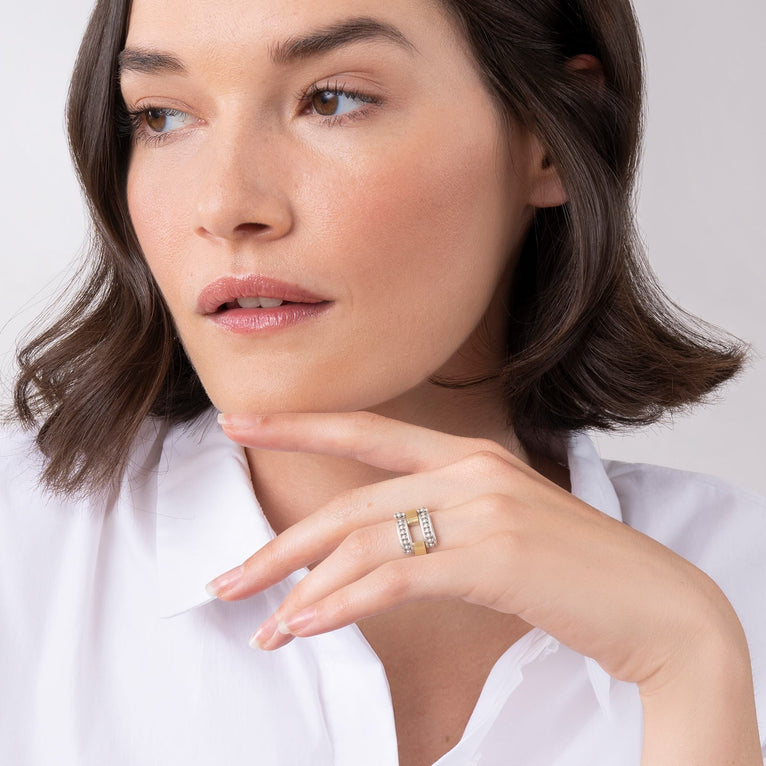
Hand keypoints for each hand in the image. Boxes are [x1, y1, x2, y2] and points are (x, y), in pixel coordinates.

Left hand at [207, 411, 746, 696]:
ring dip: (305, 591)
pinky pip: (397, 578)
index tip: (239, 422)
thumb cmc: (572, 569)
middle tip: (227, 579)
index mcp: (468, 456)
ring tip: (266, 629)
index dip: (298, 424)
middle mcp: (470, 471)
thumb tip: (370, 555)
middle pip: (350, 503)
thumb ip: (440, 524)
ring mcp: (484, 510)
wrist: (656, 606)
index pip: (366, 432)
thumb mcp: (499, 529)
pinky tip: (308, 626)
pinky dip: (344, 604)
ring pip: (366, 544)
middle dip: (280, 546)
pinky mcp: (494, 557)